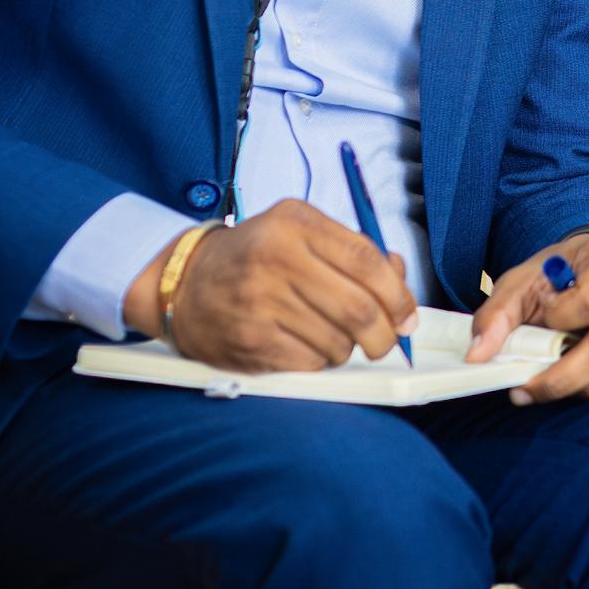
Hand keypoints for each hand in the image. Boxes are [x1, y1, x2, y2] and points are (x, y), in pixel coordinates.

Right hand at [125, 200, 417, 370]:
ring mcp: (260, 303)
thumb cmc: (254, 257)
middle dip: (384, 334)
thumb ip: (352, 249)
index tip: (407, 315)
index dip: (398, 295)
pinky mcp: (249, 340)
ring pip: (337, 341)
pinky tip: (307, 347)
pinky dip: (320, 361)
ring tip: (336, 339)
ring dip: (348, 349)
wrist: (182, 284)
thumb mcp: (300, 232)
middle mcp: (276, 260)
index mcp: (295, 225)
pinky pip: (309, 362)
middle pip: (358, 308)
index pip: (367, 262)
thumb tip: (400, 278)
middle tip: (386, 342)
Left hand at [468, 233, 588, 403]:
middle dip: (557, 379)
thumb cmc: (562, 272)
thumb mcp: (524, 280)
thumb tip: (477, 357)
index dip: (560, 317)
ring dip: (571, 386)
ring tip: (546, 376)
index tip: (542, 315)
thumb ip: (497, 314)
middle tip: (523, 390)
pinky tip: (576, 371)